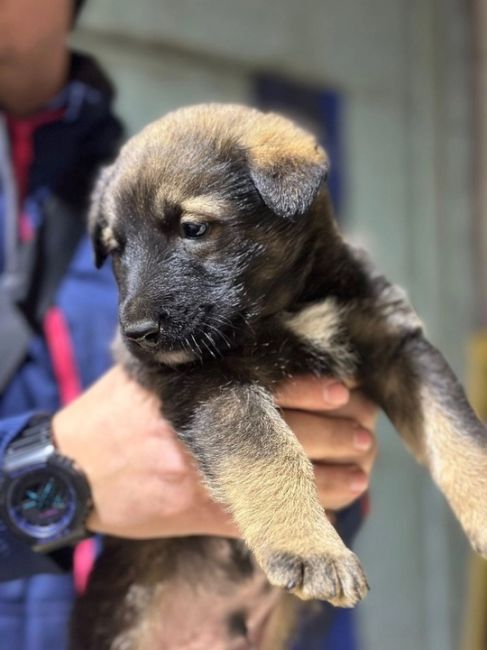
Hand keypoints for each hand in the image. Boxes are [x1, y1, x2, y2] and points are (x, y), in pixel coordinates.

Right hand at [53, 367, 377, 538]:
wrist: (72, 470)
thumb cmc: (115, 412)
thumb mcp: (149, 372)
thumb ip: (195, 361)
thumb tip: (252, 342)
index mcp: (197, 391)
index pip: (269, 385)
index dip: (313, 388)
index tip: (347, 391)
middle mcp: (208, 431)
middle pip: (291, 432)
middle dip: (336, 434)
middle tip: (366, 434)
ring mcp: (207, 475)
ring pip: (287, 477)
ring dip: (332, 476)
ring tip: (362, 468)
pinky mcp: (201, 513)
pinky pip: (264, 515)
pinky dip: (301, 513)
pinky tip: (330, 507)